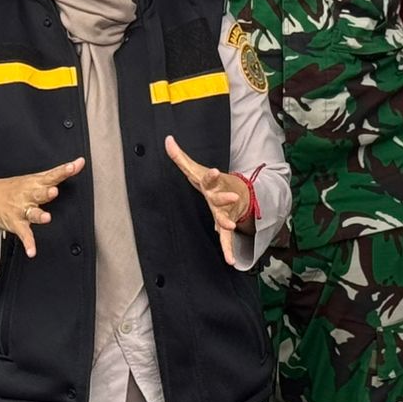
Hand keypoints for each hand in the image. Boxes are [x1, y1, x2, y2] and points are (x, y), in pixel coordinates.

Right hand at [0, 158, 85, 257]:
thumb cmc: (17, 188)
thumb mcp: (35, 178)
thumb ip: (58, 172)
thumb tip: (80, 162)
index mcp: (36, 183)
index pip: (52, 175)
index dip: (63, 171)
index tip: (74, 166)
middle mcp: (29, 195)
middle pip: (39, 193)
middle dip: (46, 192)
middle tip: (53, 191)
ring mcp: (21, 209)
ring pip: (32, 213)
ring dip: (39, 215)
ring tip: (46, 218)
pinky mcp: (15, 223)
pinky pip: (24, 234)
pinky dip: (28, 243)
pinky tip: (32, 251)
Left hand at [164, 135, 251, 265]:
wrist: (236, 191)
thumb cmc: (211, 181)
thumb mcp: (194, 169)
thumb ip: (179, 157)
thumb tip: (167, 140)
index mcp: (211, 184)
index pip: (210, 178)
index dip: (212, 175)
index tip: (215, 170)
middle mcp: (219, 197)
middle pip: (221, 197)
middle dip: (226, 197)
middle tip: (231, 197)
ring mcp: (224, 211)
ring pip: (225, 217)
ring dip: (227, 221)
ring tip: (230, 226)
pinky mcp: (225, 224)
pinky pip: (226, 239)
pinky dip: (228, 249)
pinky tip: (230, 261)